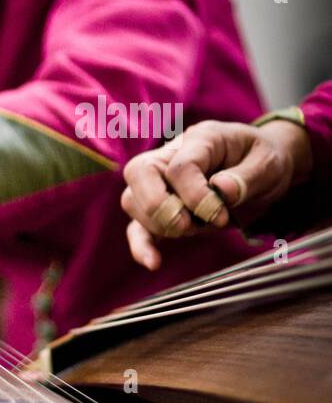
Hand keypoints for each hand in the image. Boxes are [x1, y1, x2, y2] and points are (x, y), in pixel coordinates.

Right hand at [122, 119, 312, 269]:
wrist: (260, 169)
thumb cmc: (263, 161)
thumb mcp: (269, 163)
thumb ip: (248, 175)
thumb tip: (221, 190)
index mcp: (199, 139)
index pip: (179, 167)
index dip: (194, 195)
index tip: (220, 215)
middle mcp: (169, 156)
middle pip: (139, 174)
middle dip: (161, 207)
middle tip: (188, 225)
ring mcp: (158, 182)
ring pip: (134, 201)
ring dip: (162, 224)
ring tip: (198, 227)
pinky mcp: (158, 210)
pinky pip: (136, 226)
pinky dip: (141, 245)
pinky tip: (153, 262)